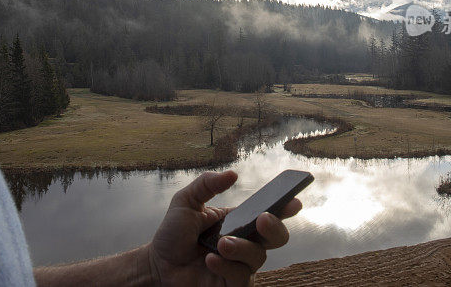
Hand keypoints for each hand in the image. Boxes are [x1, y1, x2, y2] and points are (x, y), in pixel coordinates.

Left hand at [148, 170, 301, 285]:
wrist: (157, 266)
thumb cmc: (173, 235)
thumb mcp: (185, 202)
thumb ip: (206, 184)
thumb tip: (232, 174)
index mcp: (238, 222)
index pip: (268, 214)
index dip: (285, 208)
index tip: (294, 201)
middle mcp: (244, 243)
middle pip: (276, 237)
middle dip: (275, 227)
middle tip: (261, 219)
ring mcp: (240, 265)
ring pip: (258, 257)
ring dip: (242, 248)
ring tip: (221, 244)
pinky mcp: (232, 285)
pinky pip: (242, 278)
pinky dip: (227, 268)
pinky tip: (211, 261)